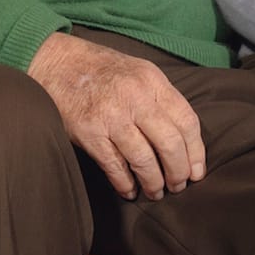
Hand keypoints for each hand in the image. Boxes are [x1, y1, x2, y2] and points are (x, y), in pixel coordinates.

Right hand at [27, 32, 205, 201]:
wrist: (57, 63)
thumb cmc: (102, 71)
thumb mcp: (138, 72)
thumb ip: (161, 99)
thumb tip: (184, 140)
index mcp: (152, 80)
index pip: (187, 121)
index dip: (196, 152)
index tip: (197, 172)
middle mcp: (135, 97)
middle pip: (170, 143)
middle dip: (178, 172)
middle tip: (178, 186)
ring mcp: (111, 116)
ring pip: (144, 160)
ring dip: (154, 183)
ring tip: (156, 192)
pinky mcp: (89, 132)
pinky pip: (115, 167)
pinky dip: (125, 184)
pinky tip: (130, 190)